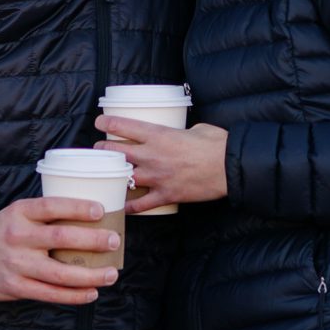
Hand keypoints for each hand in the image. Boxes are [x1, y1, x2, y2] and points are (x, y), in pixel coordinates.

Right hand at [0, 197, 120, 304]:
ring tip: (110, 274)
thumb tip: (95, 215)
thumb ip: (47, 214)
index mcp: (20, 212)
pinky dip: (74, 295)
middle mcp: (17, 237)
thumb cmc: (8, 230)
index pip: (51, 206)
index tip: (101, 210)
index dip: (77, 207)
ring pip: (59, 273)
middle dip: (92, 241)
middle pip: (60, 238)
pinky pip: (50, 294)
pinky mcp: (16, 286)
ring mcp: (16, 263)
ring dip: (89, 275)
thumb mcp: (20, 213)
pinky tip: (91, 293)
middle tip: (114, 241)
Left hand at [96, 117, 228, 212]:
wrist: (229, 167)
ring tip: (106, 175)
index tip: (99, 123)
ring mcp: (157, 177)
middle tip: (99, 150)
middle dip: (103, 151)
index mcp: (158, 135)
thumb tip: (180, 134)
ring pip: (124, 177)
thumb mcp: (196, 128)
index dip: (107, 123)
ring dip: (113, 176)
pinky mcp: (166, 195)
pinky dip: (129, 206)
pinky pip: (141, 205)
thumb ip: (181, 131)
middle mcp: (152, 156)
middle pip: (117, 153)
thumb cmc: (216, 144)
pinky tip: (122, 205)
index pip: (123, 126)